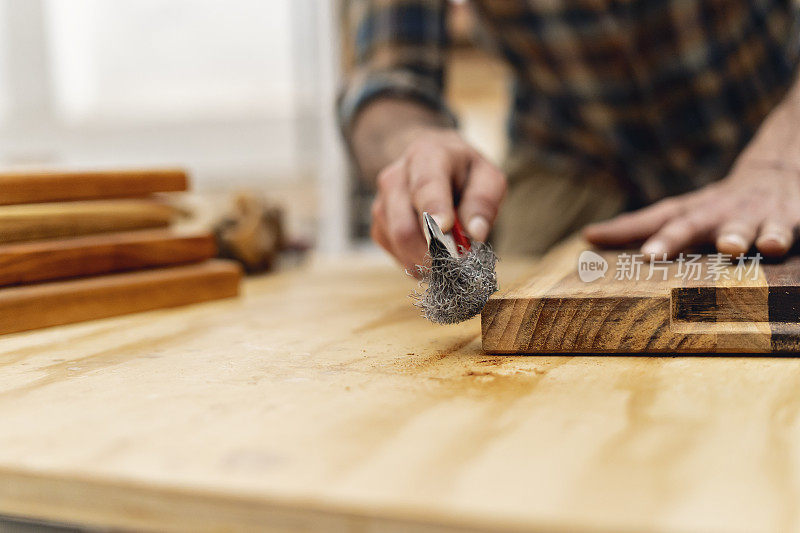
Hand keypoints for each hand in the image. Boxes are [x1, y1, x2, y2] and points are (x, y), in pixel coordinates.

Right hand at [370, 128, 506, 271]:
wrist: (436, 169)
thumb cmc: (464, 175)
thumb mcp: (487, 178)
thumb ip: (483, 203)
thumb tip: (475, 233)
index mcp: (426, 156)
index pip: (425, 185)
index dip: (433, 209)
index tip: (445, 229)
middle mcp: (395, 177)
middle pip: (404, 225)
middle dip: (433, 251)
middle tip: (459, 263)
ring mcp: (382, 203)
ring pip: (398, 244)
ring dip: (427, 259)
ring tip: (450, 256)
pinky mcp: (379, 226)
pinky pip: (396, 255)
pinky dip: (418, 263)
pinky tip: (434, 255)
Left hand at [584, 159, 799, 257]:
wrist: (782, 172)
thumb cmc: (719, 205)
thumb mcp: (682, 212)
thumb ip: (638, 227)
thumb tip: (588, 237)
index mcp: (688, 212)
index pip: (648, 219)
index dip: (621, 229)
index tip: (591, 237)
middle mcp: (714, 212)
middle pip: (688, 224)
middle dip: (670, 239)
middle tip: (649, 256)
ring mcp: (749, 215)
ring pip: (739, 226)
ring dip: (733, 236)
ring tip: (729, 248)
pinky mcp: (783, 219)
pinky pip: (782, 229)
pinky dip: (778, 236)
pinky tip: (773, 246)